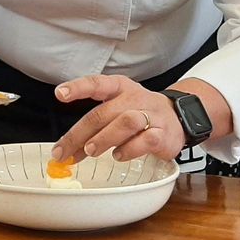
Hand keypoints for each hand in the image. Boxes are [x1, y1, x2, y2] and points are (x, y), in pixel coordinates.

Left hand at [50, 75, 185, 162]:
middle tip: (64, 151)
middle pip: (103, 112)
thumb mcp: (117, 109)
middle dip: (80, 133)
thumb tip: (67, 148)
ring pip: (125, 122)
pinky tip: (119, 155)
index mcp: (119, 88)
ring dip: (104, 138)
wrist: (179, 118)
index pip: (96, 83)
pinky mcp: (163, 134)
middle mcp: (134, 98)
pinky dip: (129, 150)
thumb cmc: (140, 113)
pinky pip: (146, 140)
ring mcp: (151, 115)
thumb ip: (94, 125)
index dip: (77, 88)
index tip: (60, 94)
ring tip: (90, 151)